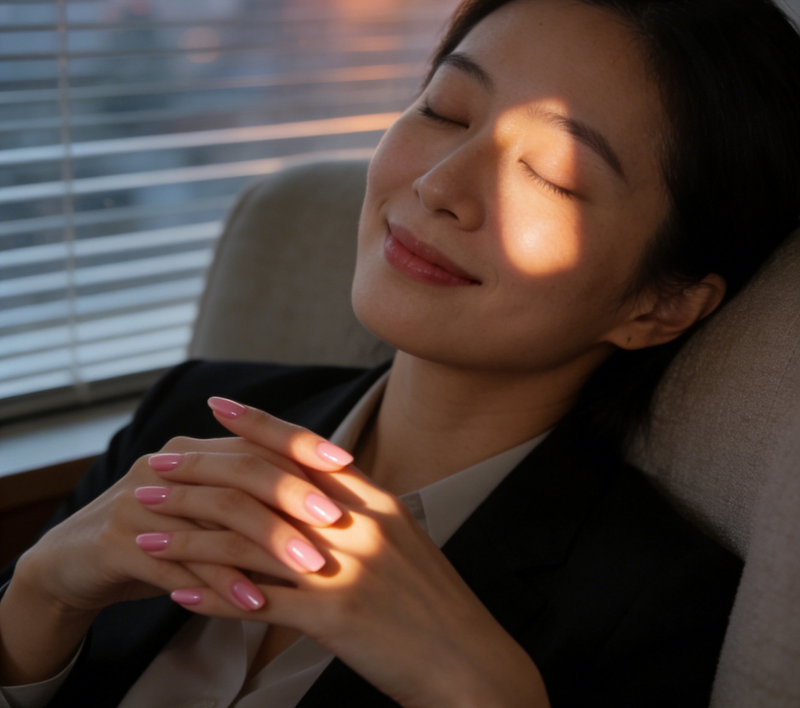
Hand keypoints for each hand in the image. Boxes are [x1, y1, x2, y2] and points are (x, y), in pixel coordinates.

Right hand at [1, 402, 351, 686]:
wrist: (79, 562)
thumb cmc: (166, 535)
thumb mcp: (209, 508)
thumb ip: (255, 494)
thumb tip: (329, 491)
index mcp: (199, 449)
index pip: (258, 439)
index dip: (302, 446)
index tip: (346, 461)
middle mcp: (171, 464)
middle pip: (240, 471)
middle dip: (291, 496)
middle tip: (334, 521)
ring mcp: (141, 500)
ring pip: (213, 518)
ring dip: (263, 545)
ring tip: (308, 568)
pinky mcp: (117, 542)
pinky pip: (178, 563)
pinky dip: (220, 584)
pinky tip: (254, 602)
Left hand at [137, 400, 550, 707]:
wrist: (471, 664)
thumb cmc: (434, 604)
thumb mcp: (403, 542)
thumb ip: (360, 514)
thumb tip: (317, 496)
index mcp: (376, 500)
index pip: (305, 448)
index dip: (258, 423)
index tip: (217, 406)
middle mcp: (358, 524)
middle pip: (263, 487)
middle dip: (201, 474)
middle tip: (155, 469)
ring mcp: (346, 569)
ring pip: (247, 543)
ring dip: (188, 537)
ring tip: (144, 533)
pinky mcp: (334, 618)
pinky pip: (257, 601)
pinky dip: (211, 596)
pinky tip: (176, 593)